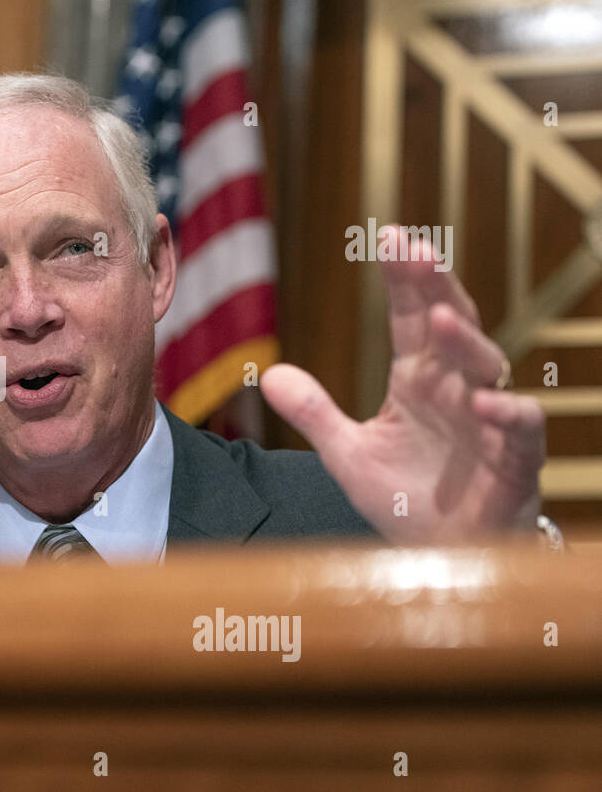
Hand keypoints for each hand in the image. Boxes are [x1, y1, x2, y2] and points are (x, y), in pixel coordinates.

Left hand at [259, 225, 544, 543]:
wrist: (445, 556)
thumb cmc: (407, 498)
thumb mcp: (348, 455)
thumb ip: (314, 413)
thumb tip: (271, 374)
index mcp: (418, 379)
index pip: (410, 316)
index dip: (402, 277)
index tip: (386, 235)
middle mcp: (456, 389)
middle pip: (450, 325)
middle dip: (435, 287)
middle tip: (416, 250)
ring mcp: (488, 421)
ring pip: (485, 367)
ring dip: (464, 342)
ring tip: (437, 317)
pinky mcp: (514, 460)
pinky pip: (520, 430)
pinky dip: (506, 414)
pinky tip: (484, 403)